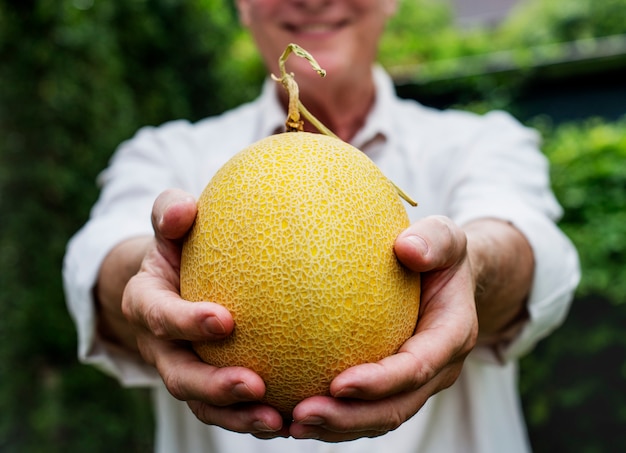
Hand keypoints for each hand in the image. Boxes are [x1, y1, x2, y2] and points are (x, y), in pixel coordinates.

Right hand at [121, 189, 286, 436]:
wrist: (174, 280)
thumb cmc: (179, 244)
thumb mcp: (169, 224)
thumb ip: (170, 212)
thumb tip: (182, 209)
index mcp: (146, 303)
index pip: (159, 316)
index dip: (186, 322)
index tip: (225, 321)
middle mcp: (160, 345)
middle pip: (179, 375)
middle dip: (214, 386)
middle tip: (254, 385)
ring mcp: (183, 369)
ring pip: (204, 404)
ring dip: (239, 417)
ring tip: (279, 422)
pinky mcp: (207, 385)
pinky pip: (229, 409)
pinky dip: (256, 418)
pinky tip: (295, 419)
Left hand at [288, 215, 478, 440]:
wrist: (448, 279)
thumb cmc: (440, 254)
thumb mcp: (446, 237)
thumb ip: (435, 240)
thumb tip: (407, 247)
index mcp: (452, 335)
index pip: (417, 367)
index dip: (381, 382)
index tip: (338, 383)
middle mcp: (437, 368)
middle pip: (396, 407)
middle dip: (350, 418)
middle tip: (302, 415)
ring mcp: (417, 382)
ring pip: (379, 419)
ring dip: (337, 427)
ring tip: (292, 423)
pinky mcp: (395, 385)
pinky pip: (367, 410)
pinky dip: (335, 418)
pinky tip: (295, 413)